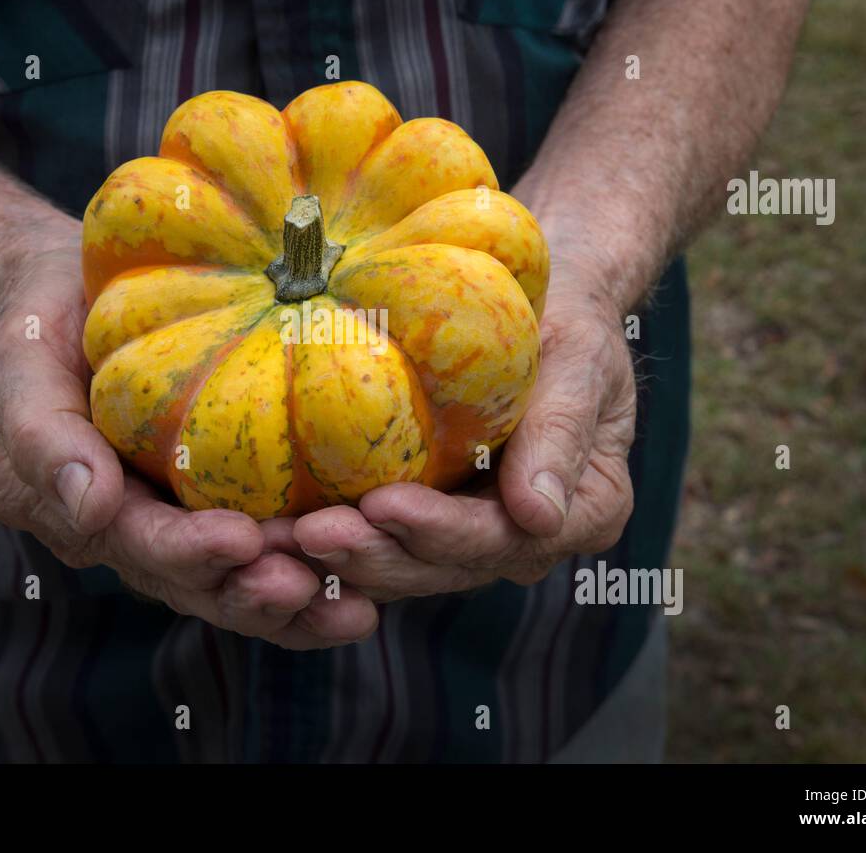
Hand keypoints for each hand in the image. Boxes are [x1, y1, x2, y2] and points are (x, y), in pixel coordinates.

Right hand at [0, 229, 378, 647]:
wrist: (75, 292)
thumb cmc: (41, 321)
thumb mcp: (20, 363)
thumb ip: (41, 438)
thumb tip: (92, 510)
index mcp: (67, 509)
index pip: (130, 542)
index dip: (185, 552)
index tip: (243, 540)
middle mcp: (122, 532)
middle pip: (191, 581)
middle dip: (250, 592)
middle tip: (309, 585)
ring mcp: (175, 522)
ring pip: (234, 583)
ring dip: (291, 603)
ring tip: (350, 607)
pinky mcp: (223, 503)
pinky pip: (267, 554)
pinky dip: (313, 579)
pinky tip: (362, 594)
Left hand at [292, 257, 636, 601]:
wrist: (545, 299)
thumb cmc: (569, 317)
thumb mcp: (580, 358)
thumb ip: (561, 434)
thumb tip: (539, 517)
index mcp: (584, 510)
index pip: (505, 537)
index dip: (441, 532)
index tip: (383, 505)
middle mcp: (528, 536)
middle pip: (446, 565)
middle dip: (375, 554)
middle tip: (310, 534)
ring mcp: (476, 532)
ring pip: (405, 565)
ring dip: (343, 557)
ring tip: (281, 539)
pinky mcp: (429, 516)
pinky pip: (380, 539)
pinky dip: (335, 538)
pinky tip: (280, 528)